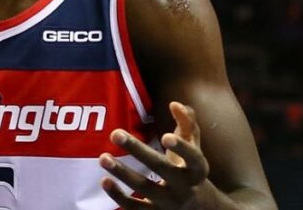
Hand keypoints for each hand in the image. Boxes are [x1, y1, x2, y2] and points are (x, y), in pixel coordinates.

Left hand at [99, 101, 213, 208]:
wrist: (199, 209)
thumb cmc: (190, 169)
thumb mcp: (194, 147)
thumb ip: (187, 122)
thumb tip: (175, 104)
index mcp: (197, 170)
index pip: (193, 159)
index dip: (182, 148)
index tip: (165, 136)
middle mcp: (185, 188)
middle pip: (162, 169)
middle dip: (138, 151)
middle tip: (115, 133)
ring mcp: (169, 203)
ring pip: (145, 189)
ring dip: (122, 173)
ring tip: (103, 158)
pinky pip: (134, 208)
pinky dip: (119, 196)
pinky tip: (104, 180)